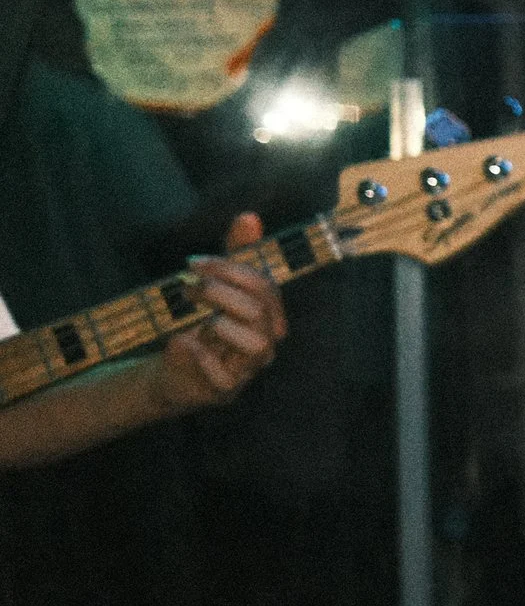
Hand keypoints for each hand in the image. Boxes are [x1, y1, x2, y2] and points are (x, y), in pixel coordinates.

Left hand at [152, 213, 286, 414]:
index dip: (230, 270)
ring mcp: (248, 368)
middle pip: (260, 311)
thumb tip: (249, 217)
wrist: (174, 370)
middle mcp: (266, 341)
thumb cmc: (201, 326)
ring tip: (195, 317)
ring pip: (257, 345)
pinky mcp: (225, 389)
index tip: (193, 263)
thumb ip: (235, 255)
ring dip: (221, 323)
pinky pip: (225, 377)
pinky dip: (201, 357)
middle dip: (220, 292)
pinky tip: (182, 341)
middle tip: (188, 286)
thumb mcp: (215, 288)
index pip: (265, 286)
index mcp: (269, 315)